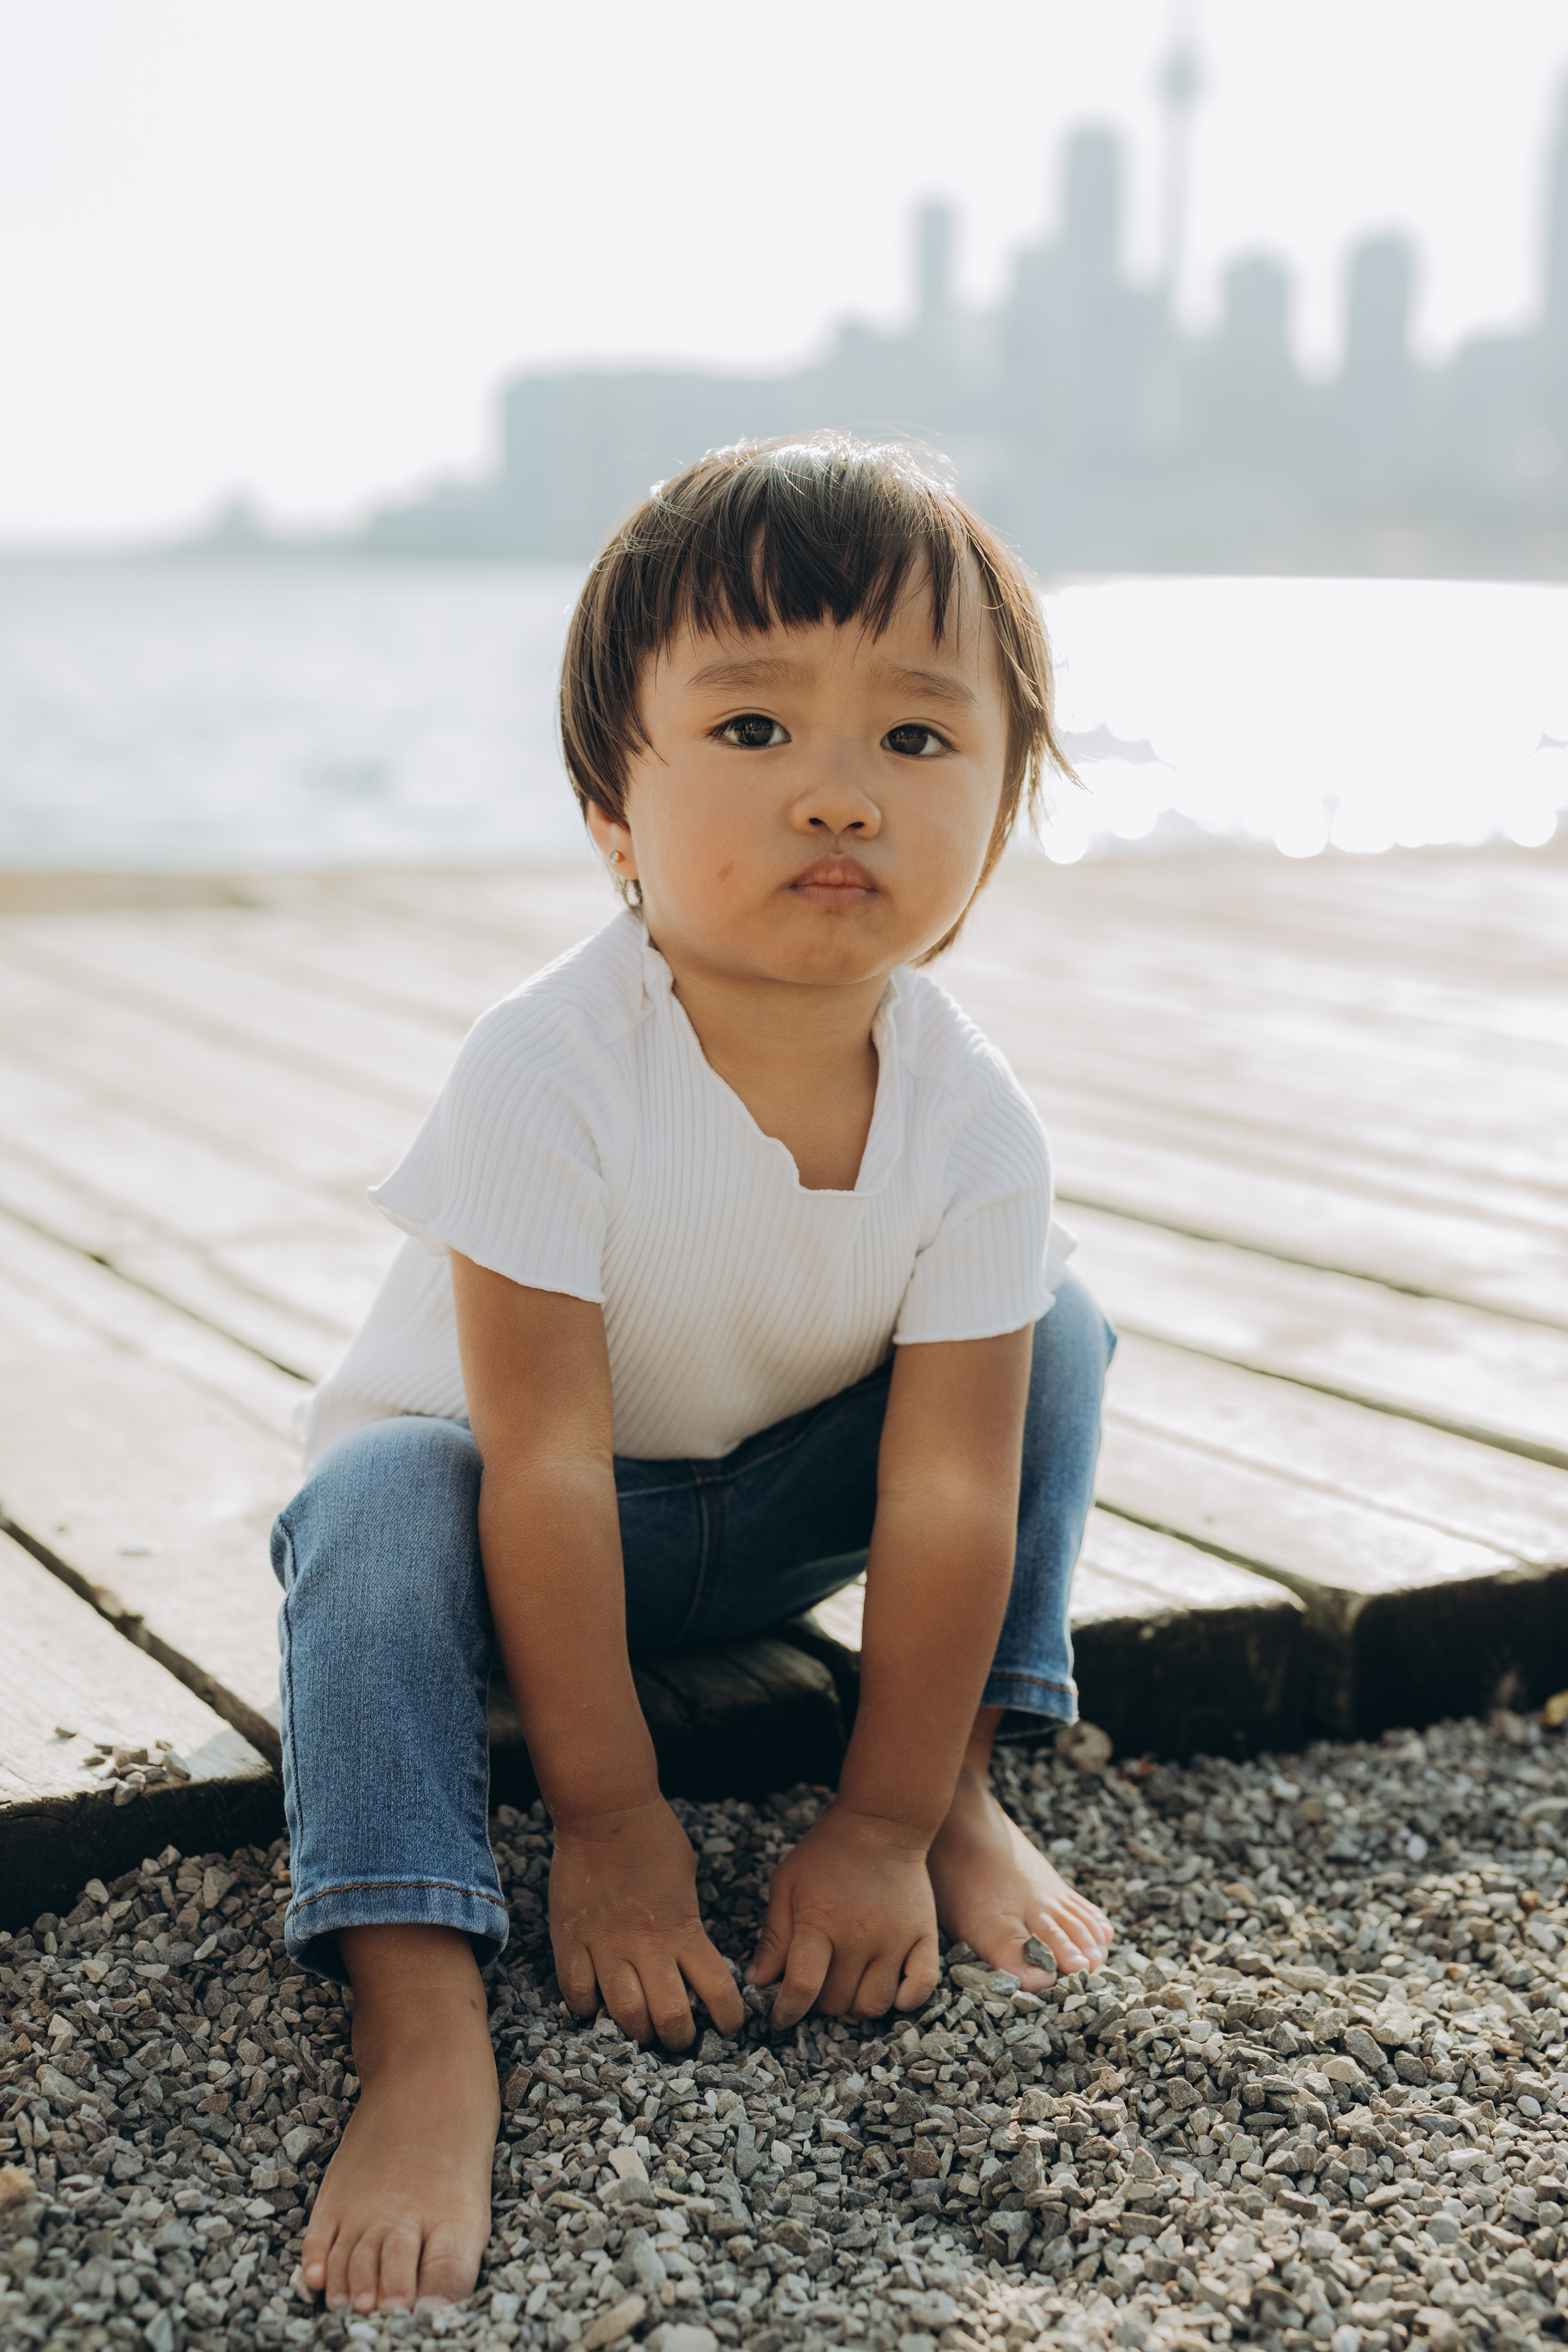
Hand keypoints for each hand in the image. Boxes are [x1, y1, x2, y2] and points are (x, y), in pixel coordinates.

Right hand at [549, 1796, 746, 2047]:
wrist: (607, 1811)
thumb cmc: (655, 1838)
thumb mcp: (687, 1881)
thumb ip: (688, 1922)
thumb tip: (690, 1953)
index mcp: (684, 1929)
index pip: (717, 1990)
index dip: (728, 2018)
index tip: (730, 2026)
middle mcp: (647, 1945)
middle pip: (668, 2015)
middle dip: (679, 2037)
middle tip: (680, 2038)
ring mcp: (605, 1945)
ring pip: (623, 2012)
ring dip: (637, 2029)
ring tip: (641, 2030)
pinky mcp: (570, 1939)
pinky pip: (576, 1991)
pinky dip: (585, 2006)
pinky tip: (594, 2005)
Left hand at [746, 1805, 939, 2025]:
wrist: (882, 1822)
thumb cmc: (826, 1853)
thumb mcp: (787, 1884)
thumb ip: (774, 1936)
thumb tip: (758, 1982)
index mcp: (821, 1921)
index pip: (802, 1987)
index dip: (787, 2012)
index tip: (780, 2019)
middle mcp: (860, 1936)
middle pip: (837, 2001)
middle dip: (818, 2003)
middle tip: (815, 1986)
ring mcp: (897, 1939)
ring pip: (875, 2004)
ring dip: (855, 2005)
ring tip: (847, 1984)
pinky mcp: (925, 1937)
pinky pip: (921, 1989)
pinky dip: (905, 2000)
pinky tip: (888, 1989)